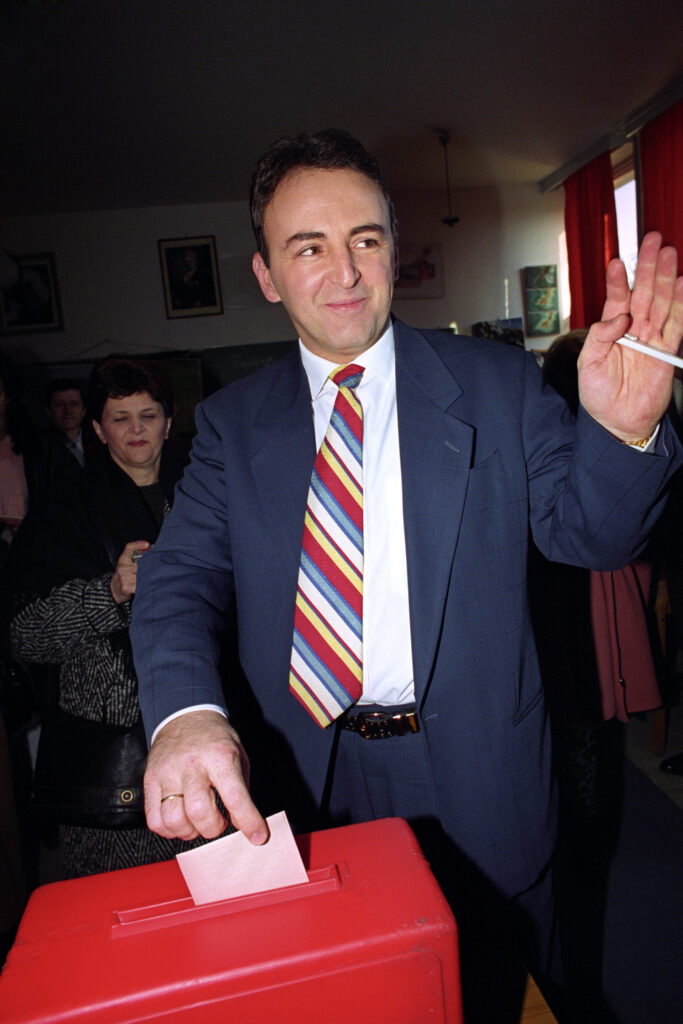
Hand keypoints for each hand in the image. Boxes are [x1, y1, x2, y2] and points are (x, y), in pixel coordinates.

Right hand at [109, 540, 149, 603]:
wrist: (115, 589)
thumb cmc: (125, 574)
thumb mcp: (127, 563)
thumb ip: (137, 556)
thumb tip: (150, 549)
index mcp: (123, 560)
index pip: (129, 548)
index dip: (138, 544)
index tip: (147, 544)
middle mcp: (122, 568)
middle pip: (140, 564)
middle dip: (150, 565)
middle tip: (159, 566)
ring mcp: (123, 578)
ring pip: (142, 575)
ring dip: (149, 576)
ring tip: (153, 576)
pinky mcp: (125, 588)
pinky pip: (140, 585)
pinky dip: (145, 585)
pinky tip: (147, 584)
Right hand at [144, 709, 267, 844]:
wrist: (185, 714)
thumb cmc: (214, 739)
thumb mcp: (238, 756)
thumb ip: (242, 790)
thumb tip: (243, 824)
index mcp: (220, 756)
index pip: (235, 797)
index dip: (249, 822)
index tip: (258, 836)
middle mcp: (192, 764)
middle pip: (199, 812)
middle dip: (213, 828)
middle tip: (219, 822)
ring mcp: (168, 772)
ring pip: (173, 819)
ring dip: (189, 831)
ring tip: (197, 821)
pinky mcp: (150, 779)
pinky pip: (154, 820)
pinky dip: (169, 829)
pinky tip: (180, 819)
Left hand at [578, 231, 682, 441]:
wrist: (618, 422)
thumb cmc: (599, 395)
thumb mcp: (587, 364)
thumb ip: (599, 337)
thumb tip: (618, 318)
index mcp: (611, 329)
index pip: (616, 297)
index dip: (617, 280)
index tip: (616, 262)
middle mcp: (633, 329)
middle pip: (643, 291)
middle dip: (648, 266)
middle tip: (653, 240)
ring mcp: (651, 338)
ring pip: (661, 301)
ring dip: (665, 278)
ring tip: (668, 253)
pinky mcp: (667, 350)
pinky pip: (676, 324)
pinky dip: (680, 304)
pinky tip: (681, 283)